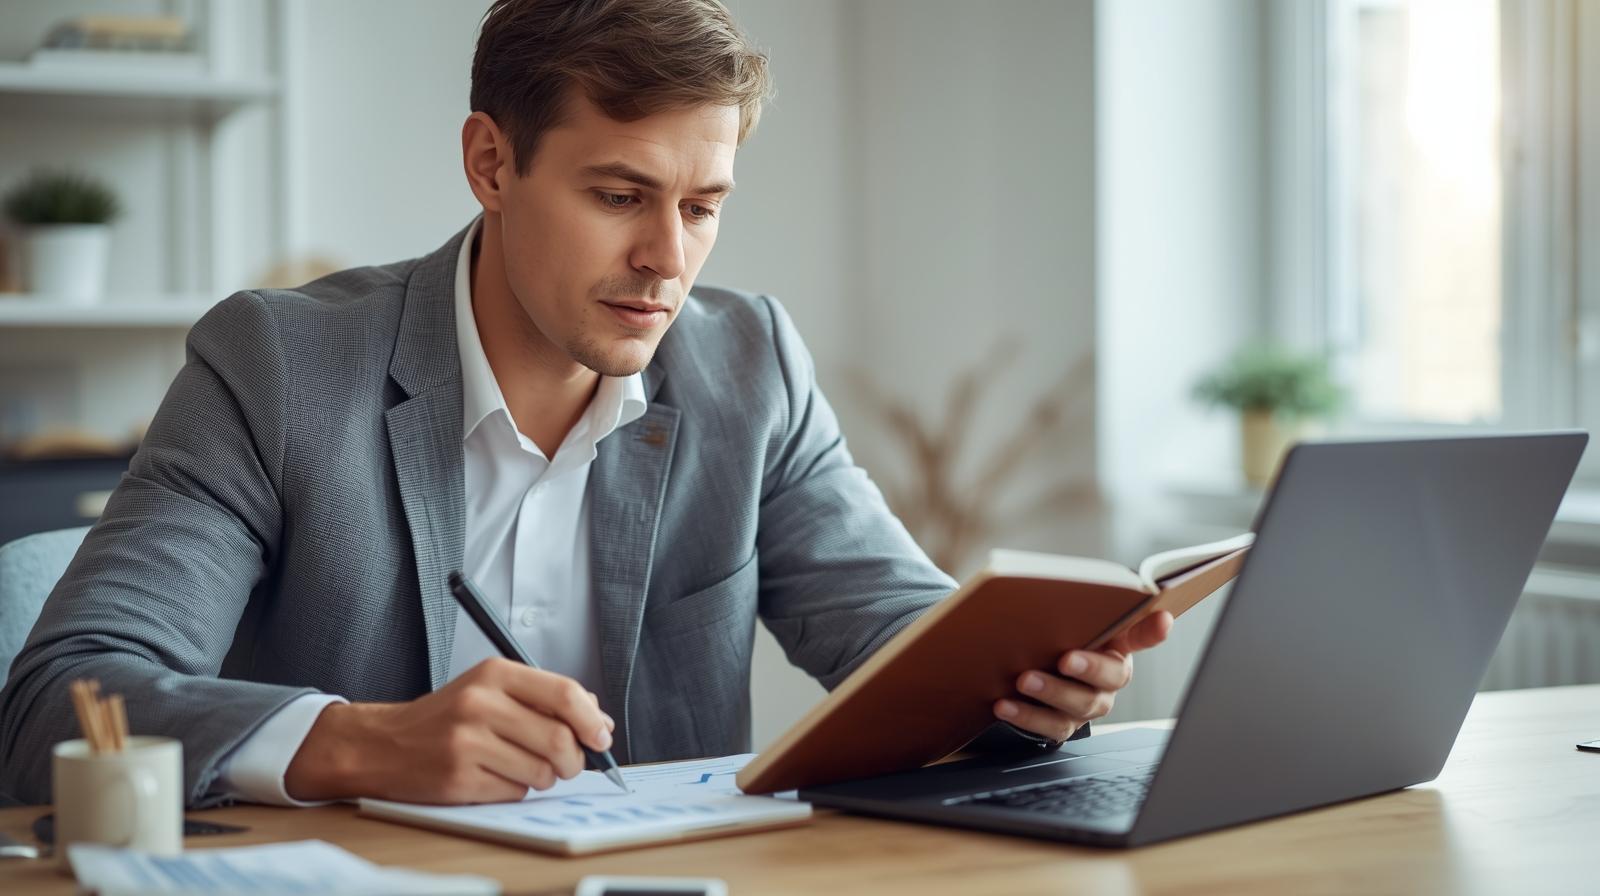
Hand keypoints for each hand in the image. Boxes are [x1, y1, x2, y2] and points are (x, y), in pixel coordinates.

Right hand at [284, 658, 615, 803]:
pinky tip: (494, 777)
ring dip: (543, 777)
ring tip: (520, 766)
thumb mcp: (491, 690)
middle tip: (567, 763)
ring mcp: (467, 742)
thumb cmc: (445, 718)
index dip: (591, 720)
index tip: (601, 737)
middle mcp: (480, 704)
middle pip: (559, 739)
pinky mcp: (459, 778)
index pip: (564, 694)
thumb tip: (598, 721)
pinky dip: (515, 790)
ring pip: (542, 771)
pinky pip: (515, 792)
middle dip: (573, 759)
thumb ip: (543, 698)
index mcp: (494, 674)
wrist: (383, 744)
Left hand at [993, 610, 1173, 741]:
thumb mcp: (1069, 621)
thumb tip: (1111, 592)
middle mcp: (1108, 682)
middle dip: (1088, 668)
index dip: (1153, 630)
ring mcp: (1086, 707)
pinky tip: (1004, 704)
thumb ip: (1086, 607)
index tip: (1161, 619)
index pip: (1142, 635)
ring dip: (1051, 693)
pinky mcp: (1062, 725)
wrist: (1028, 670)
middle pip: (1110, 678)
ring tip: (1023, 680)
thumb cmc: (1055, 640)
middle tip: (1064, 659)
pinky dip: (1026, 716)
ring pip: (1078, 707)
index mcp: (1116, 648)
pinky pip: (1049, 727)